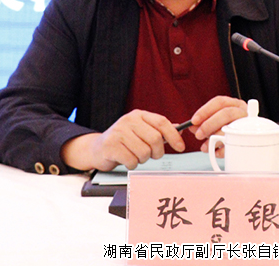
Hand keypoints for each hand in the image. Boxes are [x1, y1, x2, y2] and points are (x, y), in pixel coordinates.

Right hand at [61, 110, 184, 170]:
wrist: (97, 148)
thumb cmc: (122, 141)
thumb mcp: (141, 131)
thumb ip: (158, 130)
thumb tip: (180, 129)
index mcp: (139, 115)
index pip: (161, 122)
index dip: (174, 135)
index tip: (181, 147)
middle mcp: (128, 120)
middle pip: (155, 139)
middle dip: (157, 152)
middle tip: (152, 155)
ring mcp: (118, 132)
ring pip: (144, 152)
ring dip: (143, 159)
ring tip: (135, 156)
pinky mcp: (111, 146)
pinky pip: (132, 160)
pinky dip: (132, 164)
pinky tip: (126, 160)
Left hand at [188, 96, 247, 153]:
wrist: (250, 137)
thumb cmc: (231, 127)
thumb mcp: (216, 122)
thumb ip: (204, 123)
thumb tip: (192, 127)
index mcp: (234, 104)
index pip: (219, 102)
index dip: (205, 111)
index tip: (194, 121)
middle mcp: (242, 111)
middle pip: (226, 113)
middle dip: (209, 125)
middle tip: (198, 135)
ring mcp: (248, 124)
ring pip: (231, 129)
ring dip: (214, 139)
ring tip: (205, 147)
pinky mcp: (250, 139)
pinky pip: (236, 145)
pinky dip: (223, 150)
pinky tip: (215, 152)